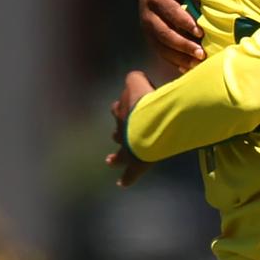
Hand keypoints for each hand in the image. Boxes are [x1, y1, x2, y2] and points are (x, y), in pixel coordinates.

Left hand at [106, 70, 154, 186]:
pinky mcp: (137, 162)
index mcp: (122, 111)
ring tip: (110, 160)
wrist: (149, 124)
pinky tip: (122, 183)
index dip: (122, 106)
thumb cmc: (145, 101)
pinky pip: (130, 173)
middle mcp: (121, 129)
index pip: (117, 107)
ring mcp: (127, 148)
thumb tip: (134, 76)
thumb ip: (134, 77)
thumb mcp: (138, 81)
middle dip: (118, 132)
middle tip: (115, 135)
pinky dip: (126, 178)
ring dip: (117, 156)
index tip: (127, 106)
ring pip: (119, 154)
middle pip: (116, 131)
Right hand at [137, 0, 203, 71]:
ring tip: (196, 64)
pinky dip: (173, 60)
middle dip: (182, 44)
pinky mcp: (149, 36)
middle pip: (163, 32)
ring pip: (161, 45)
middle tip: (200, 53)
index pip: (168, 10)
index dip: (183, 21)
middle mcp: (147, 14)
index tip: (199, 31)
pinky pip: (159, 51)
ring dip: (179, 56)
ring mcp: (147, 27)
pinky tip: (186, 68)